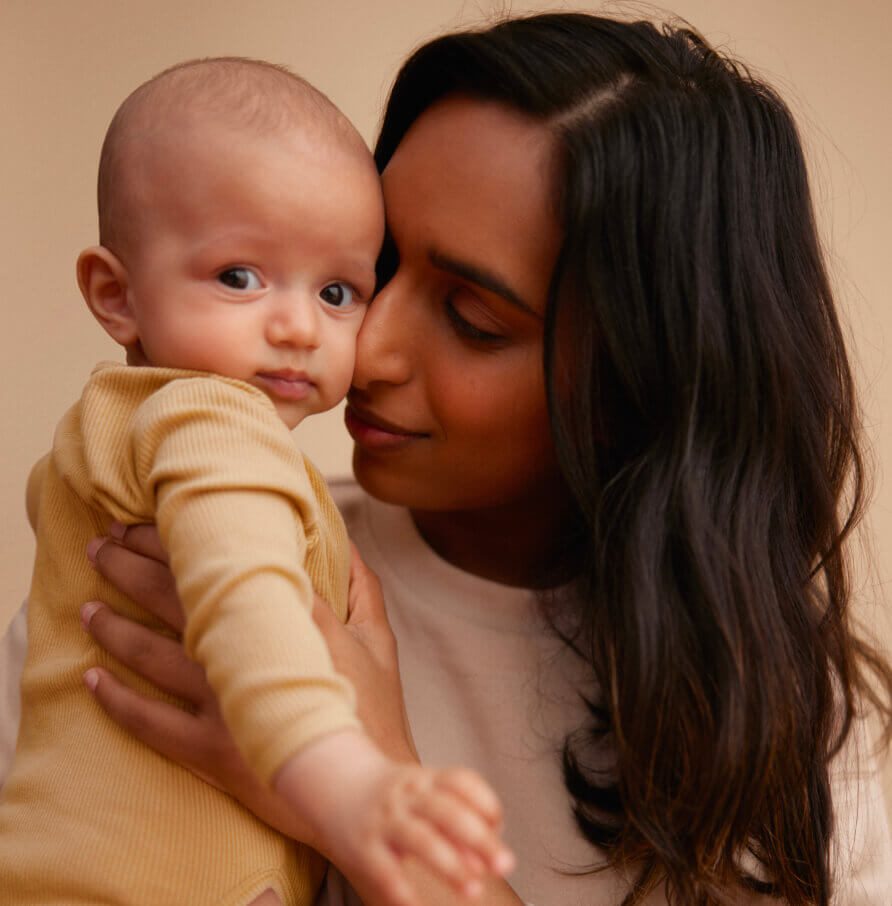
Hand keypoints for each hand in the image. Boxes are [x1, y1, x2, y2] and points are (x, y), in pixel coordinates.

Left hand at [83, 526, 418, 823]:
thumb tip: (346, 543)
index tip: (142, 522)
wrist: (364, 785)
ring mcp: (223, 702)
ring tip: (87, 606)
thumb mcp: (378, 641)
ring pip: (150, 653)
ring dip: (112, 626)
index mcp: (289, 618)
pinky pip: (147, 721)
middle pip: (173, 598)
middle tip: (99, 545)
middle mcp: (247, 653)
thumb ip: (361, 586)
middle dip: (129, 566)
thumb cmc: (374, 709)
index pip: (221, 565)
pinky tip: (91, 679)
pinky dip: (115, 699)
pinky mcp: (208, 750)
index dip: (174, 541)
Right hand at [275, 729, 513, 905]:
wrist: (334, 786)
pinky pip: (384, 868)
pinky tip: (417, 903)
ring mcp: (384, 821)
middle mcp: (407, 796)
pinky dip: (402, 886)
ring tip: (473, 890)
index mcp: (425, 779)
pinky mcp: (363, 847)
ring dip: (450, 864)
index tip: (499, 824)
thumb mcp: (423, 796)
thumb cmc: (394, 799)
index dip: (485, 801)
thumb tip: (485, 859)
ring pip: (420, 839)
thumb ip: (455, 823)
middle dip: (479, 838)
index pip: (461, 781)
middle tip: (505, 864)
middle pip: (447, 810)